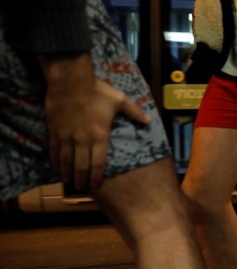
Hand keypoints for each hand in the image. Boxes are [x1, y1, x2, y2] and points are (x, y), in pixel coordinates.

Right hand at [37, 53, 150, 190]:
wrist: (70, 81)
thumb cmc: (97, 91)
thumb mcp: (120, 100)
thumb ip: (134, 112)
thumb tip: (148, 120)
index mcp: (99, 136)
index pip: (98, 163)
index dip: (96, 176)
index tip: (95, 184)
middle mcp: (82, 140)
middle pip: (81, 166)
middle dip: (81, 179)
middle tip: (81, 187)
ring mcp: (67, 137)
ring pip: (66, 161)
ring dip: (67, 173)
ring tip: (69, 180)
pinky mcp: (54, 131)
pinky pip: (54, 150)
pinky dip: (56, 160)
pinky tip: (57, 166)